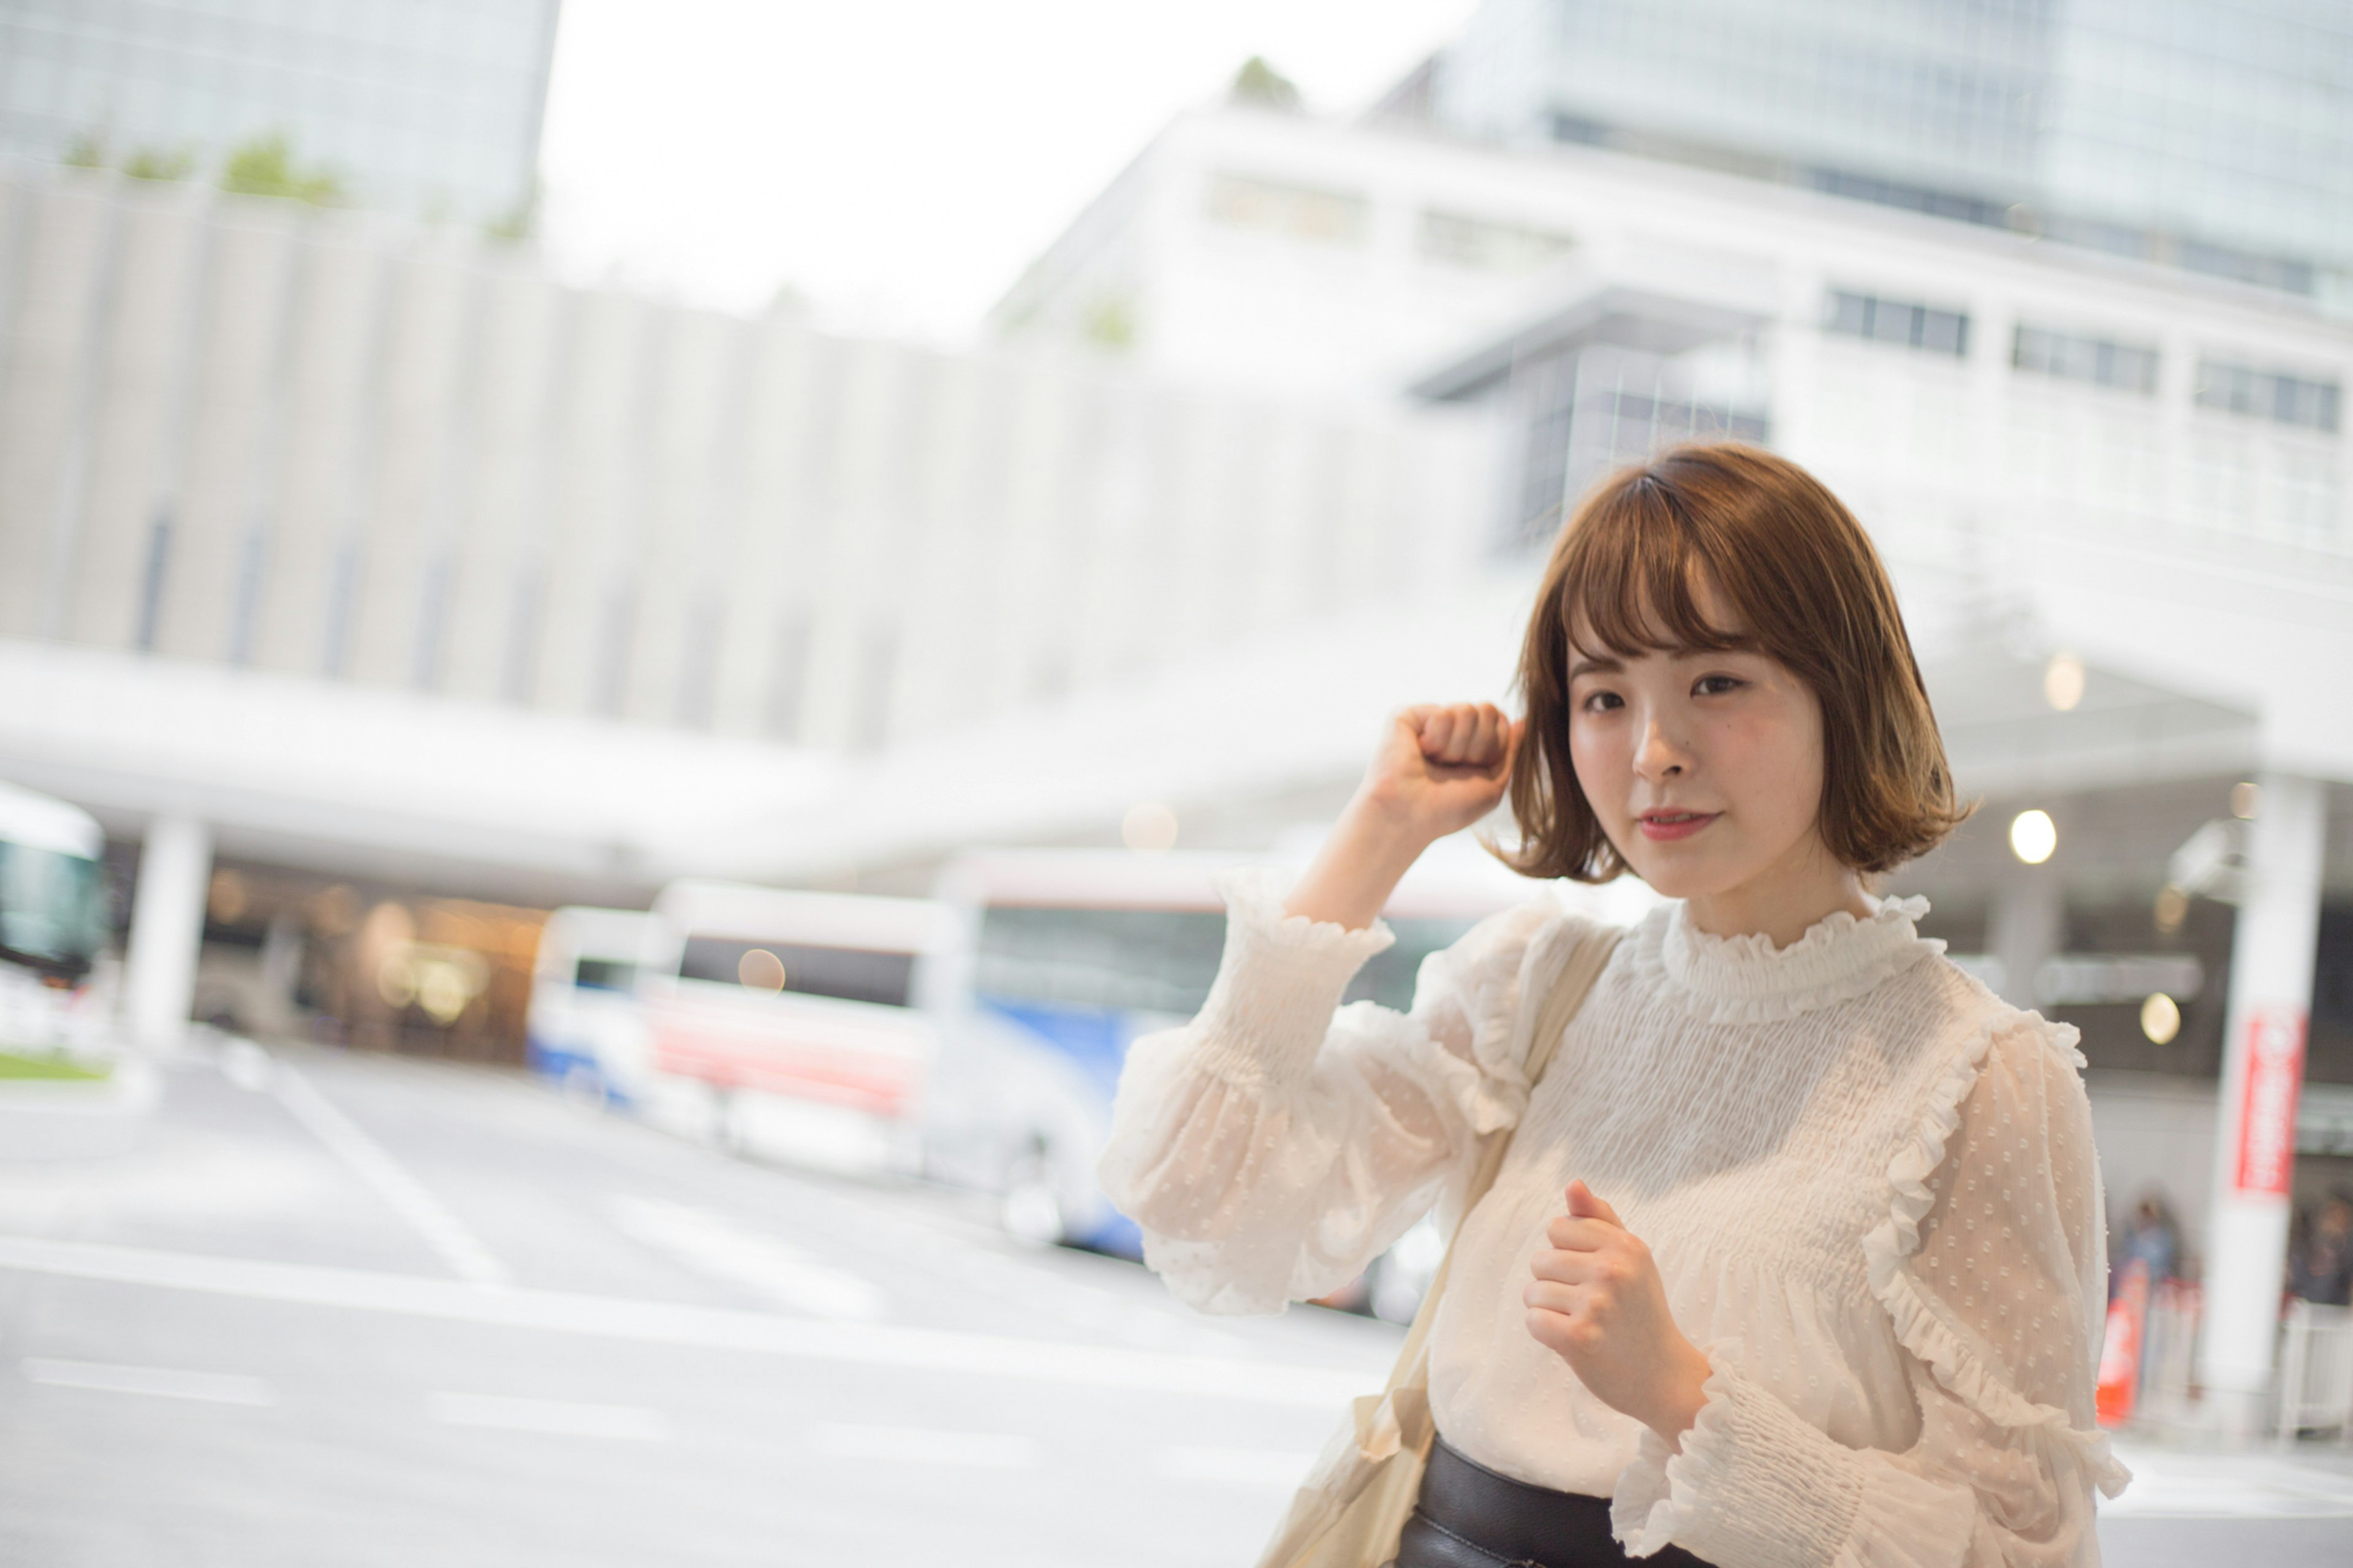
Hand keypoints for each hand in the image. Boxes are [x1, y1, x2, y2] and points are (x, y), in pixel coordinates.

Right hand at [1361, 703, 1518, 842]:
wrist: (1412, 815)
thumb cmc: (1449, 809)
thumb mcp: (1494, 785)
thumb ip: (1511, 752)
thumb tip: (1521, 721)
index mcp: (1471, 744)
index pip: (1500, 721)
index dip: (1494, 747)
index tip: (1474, 770)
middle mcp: (1452, 730)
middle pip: (1488, 711)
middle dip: (1478, 745)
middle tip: (1452, 768)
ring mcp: (1430, 721)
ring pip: (1467, 710)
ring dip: (1456, 748)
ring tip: (1434, 763)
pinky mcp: (1408, 716)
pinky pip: (1443, 713)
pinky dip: (1437, 740)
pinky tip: (1421, 753)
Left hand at [1524, 1181, 1711, 1445]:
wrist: (1664, 1376)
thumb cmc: (1641, 1312)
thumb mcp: (1632, 1258)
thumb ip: (1599, 1219)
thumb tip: (1572, 1184)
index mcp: (1626, 1245)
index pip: (1557, 1227)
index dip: (1567, 1253)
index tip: (1592, 1277)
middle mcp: (1613, 1270)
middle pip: (1540, 1259)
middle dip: (1556, 1283)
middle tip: (1590, 1306)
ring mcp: (1596, 1304)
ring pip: (1532, 1291)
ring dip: (1549, 1310)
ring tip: (1583, 1323)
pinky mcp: (1579, 1338)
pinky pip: (1533, 1320)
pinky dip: (1545, 1333)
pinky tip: (1572, 1341)